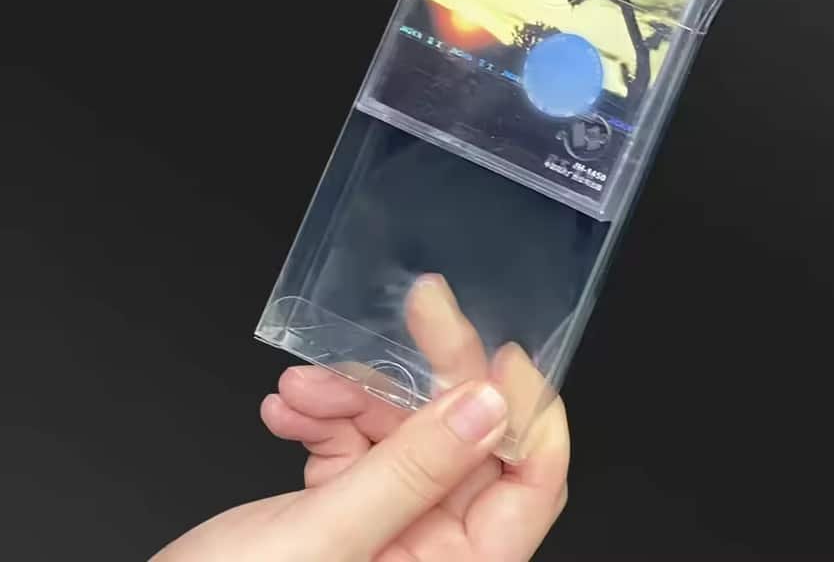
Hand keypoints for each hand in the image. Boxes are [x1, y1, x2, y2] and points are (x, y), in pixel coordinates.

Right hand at [154, 276, 568, 561]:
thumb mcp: (326, 542)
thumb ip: (412, 473)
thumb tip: (491, 406)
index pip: (531, 485)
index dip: (529, 411)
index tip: (503, 348)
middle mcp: (429, 552)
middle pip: (464, 439)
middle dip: (427, 378)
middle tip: (416, 309)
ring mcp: (387, 529)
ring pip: (402, 431)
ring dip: (354, 395)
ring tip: (304, 388)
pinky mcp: (345, 510)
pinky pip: (355, 443)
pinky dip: (323, 416)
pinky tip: (288, 409)